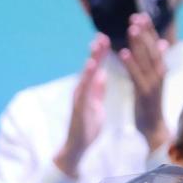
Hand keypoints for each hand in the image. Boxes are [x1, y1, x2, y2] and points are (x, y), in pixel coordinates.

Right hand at [54, 34, 108, 177]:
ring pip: (86, 75)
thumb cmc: (87, 129)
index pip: (96, 69)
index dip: (101, 55)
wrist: (77, 147)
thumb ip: (98, 91)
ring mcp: (79, 98)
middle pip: (91, 68)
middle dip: (96, 52)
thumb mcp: (96, 106)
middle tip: (102, 35)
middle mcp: (82, 91)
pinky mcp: (79, 106)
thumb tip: (102, 75)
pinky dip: (87, 76)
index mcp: (89, 91)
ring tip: (97, 46)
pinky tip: (91, 66)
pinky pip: (84, 88)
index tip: (105, 39)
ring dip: (92, 59)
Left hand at [119, 13, 169, 151]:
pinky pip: (137, 76)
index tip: (141, 15)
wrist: (153, 128)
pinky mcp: (145, 93)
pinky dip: (131, 64)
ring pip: (147, 59)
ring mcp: (153, 83)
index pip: (154, 45)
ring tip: (132, 29)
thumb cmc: (150, 103)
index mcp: (159, 69)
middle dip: (145, 32)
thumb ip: (155, 61)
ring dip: (140, 43)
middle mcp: (159, 73)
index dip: (148, 30)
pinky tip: (123, 53)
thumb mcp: (153, 80)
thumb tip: (161, 43)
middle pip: (152, 48)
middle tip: (136, 16)